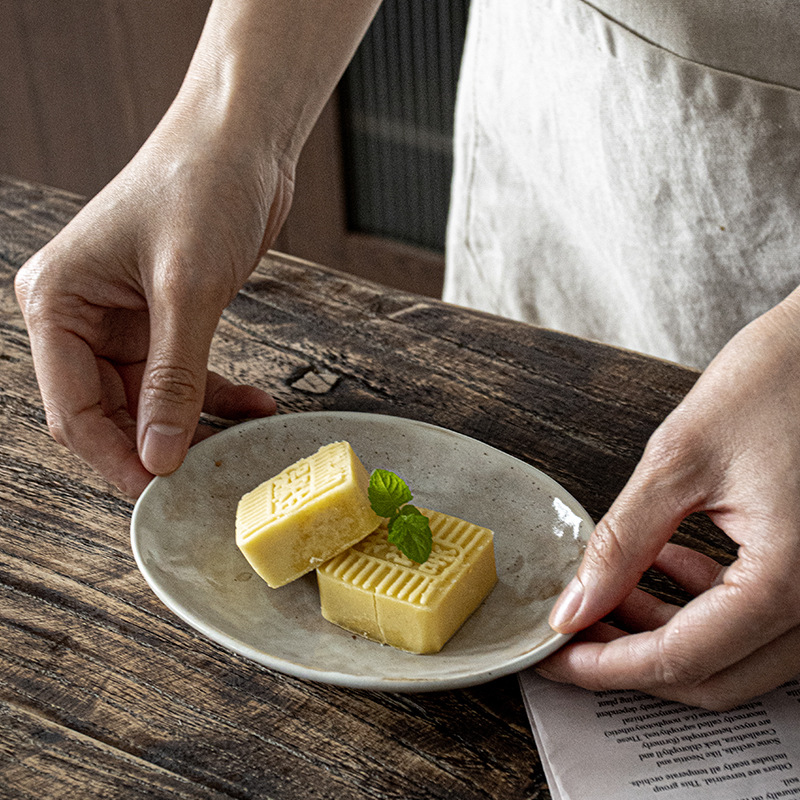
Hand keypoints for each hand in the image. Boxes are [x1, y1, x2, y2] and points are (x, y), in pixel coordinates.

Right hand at [14, 0, 381, 498]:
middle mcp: (81, 314)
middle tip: (202, 480)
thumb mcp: (187, 292)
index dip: (115, 457)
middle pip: (108, 411)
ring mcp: (124, 319)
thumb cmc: (202, 189)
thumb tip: (159, 454)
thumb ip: (173, 379)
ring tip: (237, 447)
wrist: (242, 142)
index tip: (160, 492)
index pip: (73, 407)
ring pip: (149, 400)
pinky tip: (256, 408)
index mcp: (57, 302)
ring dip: (194, 425)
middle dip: (155, 446)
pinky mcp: (165, 317)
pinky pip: (183, 375)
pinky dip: (217, 396)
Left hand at [537, 293, 799, 709]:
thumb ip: (625, 541)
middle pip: (713, 677)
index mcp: (792, 582)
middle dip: (631, 659)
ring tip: (609, 591)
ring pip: (735, 656)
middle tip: (573, 629)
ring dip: (664, 633)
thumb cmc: (781, 381)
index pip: (683, 659)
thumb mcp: (683, 459)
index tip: (554, 657)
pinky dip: (701, 607)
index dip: (606, 667)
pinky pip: (759, 621)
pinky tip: (666, 564)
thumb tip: (576, 603)